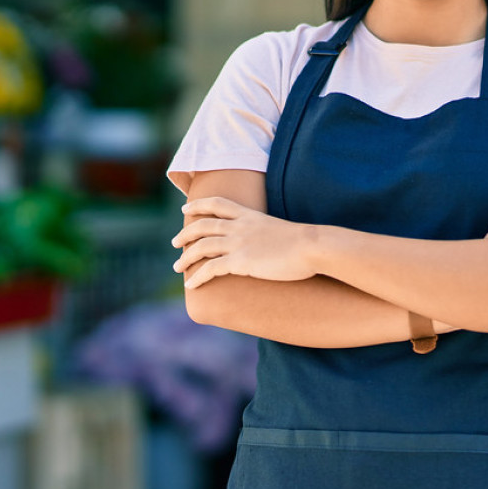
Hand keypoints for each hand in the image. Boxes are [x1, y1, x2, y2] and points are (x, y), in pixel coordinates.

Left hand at [172, 196, 316, 287]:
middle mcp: (240, 226)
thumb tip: (268, 243)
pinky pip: (210, 268)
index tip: (186, 209)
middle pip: (203, 225)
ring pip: (201, 246)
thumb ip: (268, 233)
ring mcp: (239, 243)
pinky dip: (197, 277)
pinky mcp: (240, 262)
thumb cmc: (305, 243)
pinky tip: (191, 285)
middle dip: (185, 234)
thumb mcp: (281, 230)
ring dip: (186, 258)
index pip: (217, 203)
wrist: (312, 247)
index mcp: (250, 215)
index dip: (199, 205)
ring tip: (177, 267)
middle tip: (175, 242)